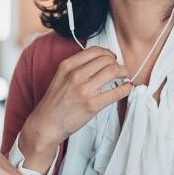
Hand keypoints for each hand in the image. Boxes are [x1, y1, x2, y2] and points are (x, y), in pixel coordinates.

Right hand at [20, 47, 132, 170]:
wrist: (47, 123)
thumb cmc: (55, 102)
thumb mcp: (61, 77)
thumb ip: (76, 67)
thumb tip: (100, 61)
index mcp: (67, 66)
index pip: (95, 51)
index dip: (107, 53)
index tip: (112, 58)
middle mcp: (76, 75)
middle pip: (106, 60)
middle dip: (117, 63)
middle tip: (120, 69)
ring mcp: (84, 90)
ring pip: (113, 71)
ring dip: (124, 72)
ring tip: (125, 76)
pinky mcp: (92, 105)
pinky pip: (116, 92)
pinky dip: (126, 88)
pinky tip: (127, 88)